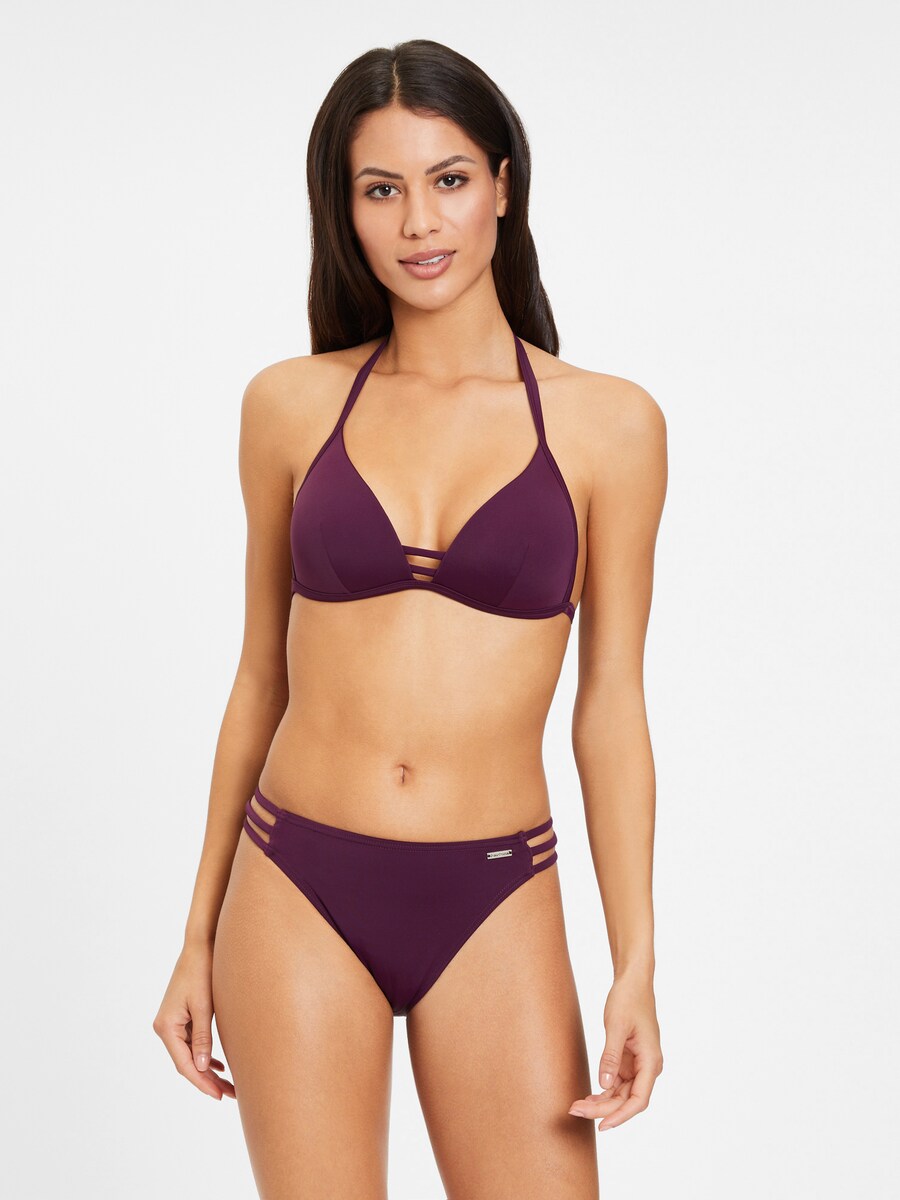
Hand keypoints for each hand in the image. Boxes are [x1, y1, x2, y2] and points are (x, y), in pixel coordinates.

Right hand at [152, 942, 235, 1100]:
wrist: (200, 945)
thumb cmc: (202, 972)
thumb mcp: (204, 1006)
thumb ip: (202, 1037)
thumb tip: (203, 1067)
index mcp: (167, 1026)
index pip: (184, 1064)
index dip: (202, 1082)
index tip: (219, 1095)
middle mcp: (165, 1027)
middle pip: (187, 1062)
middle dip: (208, 1079)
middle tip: (230, 1094)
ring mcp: (171, 1022)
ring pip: (190, 1055)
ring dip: (207, 1069)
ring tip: (228, 1085)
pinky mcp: (180, 1017)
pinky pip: (191, 1043)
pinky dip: (205, 1055)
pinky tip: (218, 1065)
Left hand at [567, 973, 662, 1130]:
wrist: (633, 981)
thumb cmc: (628, 999)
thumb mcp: (616, 1027)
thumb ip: (611, 1056)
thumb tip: (604, 1085)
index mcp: (651, 1061)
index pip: (638, 1100)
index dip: (621, 1116)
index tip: (602, 1125)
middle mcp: (648, 1067)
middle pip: (627, 1100)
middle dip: (604, 1109)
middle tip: (576, 1110)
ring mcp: (639, 1065)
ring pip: (622, 1094)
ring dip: (602, 1102)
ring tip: (577, 1106)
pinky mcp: (630, 1060)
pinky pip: (618, 1083)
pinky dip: (604, 1091)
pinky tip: (589, 1096)